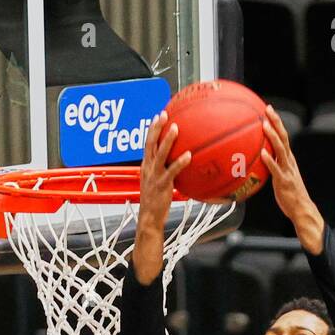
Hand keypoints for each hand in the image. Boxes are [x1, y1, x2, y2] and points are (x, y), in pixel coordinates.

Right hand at [132, 112, 191, 284]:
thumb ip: (166, 172)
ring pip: (160, 154)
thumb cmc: (155, 203)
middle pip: (150, 144)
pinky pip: (171, 171)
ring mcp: (154, 176)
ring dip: (168, 140)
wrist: (149, 220)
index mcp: (145, 167)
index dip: (152, 129)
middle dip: (156, 128)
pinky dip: (180, 162)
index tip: (159, 116)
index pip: (147, 144)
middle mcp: (148, 169)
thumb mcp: (157, 184)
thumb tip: (181, 164)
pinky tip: (188, 155)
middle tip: (164, 115)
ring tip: (176, 128)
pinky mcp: (162, 185)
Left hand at [260, 104, 324, 254]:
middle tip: (267, 109)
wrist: (301, 208)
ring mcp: (287, 170)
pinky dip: (269, 160)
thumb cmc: (289, 195)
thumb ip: (272, 168)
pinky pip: (276, 168)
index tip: (268, 110)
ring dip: (272, 136)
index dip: (277, 122)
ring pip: (280, 149)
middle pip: (283, 137)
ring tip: (264, 125)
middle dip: (276, 122)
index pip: (283, 136)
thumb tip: (259, 163)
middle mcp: (289, 161)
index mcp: (289, 159)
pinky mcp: (283, 181)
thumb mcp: (281, 177)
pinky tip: (262, 153)